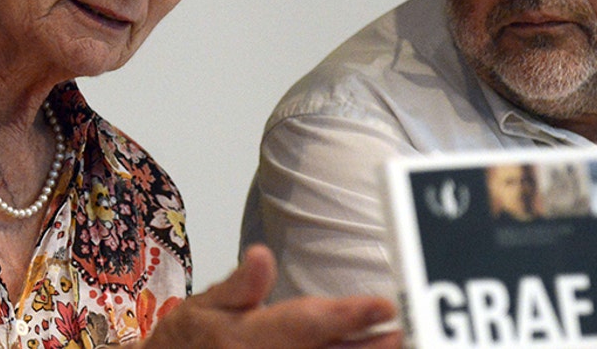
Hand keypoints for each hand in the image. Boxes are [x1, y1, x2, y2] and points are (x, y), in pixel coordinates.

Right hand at [139, 244, 401, 348]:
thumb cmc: (191, 342)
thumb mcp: (203, 307)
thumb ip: (238, 286)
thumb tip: (263, 256)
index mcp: (247, 338)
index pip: (308, 325)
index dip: (350, 317)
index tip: (384, 307)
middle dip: (371, 348)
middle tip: (405, 331)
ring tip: (397, 344)